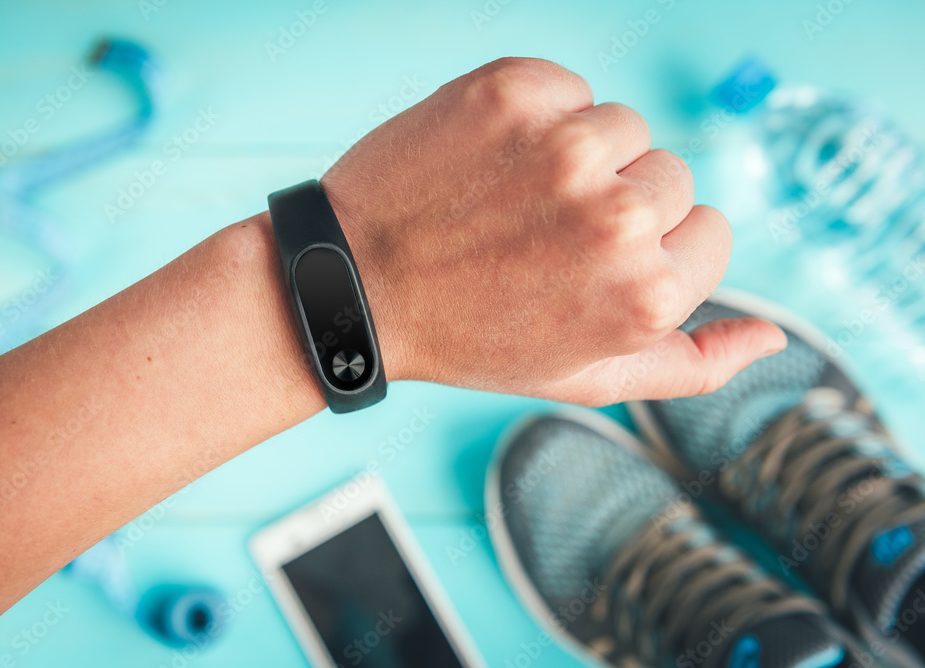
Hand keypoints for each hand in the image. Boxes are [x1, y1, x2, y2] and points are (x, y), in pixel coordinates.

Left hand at [321, 58, 784, 404]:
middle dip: (616, 205)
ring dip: (579, 158)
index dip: (648, 251)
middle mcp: (618, 216)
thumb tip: (772, 335)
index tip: (587, 265)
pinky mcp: (513, 92)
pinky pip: (569, 87)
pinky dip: (538, 116)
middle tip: (539, 239)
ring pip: (624, 127)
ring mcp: (564, 146)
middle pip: (669, 177)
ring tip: (511, 202)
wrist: (357, 285)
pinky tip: (491, 164)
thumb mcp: (587, 377)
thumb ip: (691, 366)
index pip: (708, 232)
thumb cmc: (471, 337)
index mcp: (647, 293)